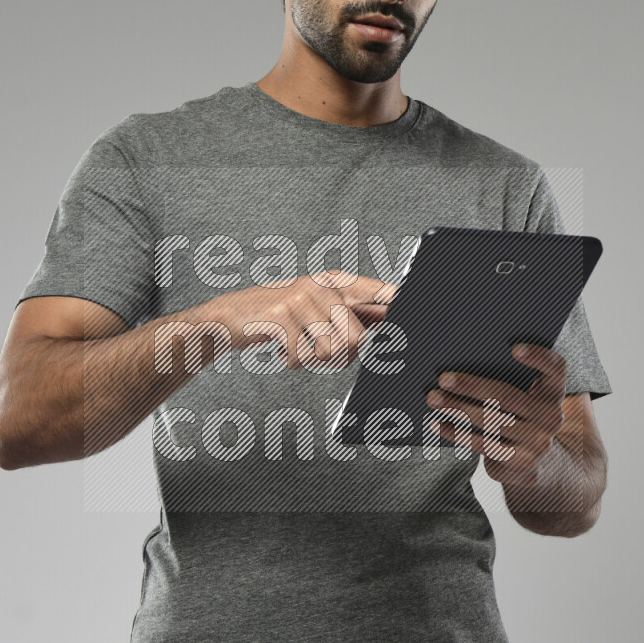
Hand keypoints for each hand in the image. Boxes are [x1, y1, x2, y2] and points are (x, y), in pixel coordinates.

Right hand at [206, 269, 395, 370]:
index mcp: (336, 282)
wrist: (228, 317)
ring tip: (296, 344)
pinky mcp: (282, 315)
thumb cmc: (278, 317)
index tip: (415, 310)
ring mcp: (302, 298)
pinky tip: (280, 344)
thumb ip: (351, 316)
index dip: (398, 304)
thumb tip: (389, 323)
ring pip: (330, 351)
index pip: (379, 292)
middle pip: (356, 340)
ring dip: (312, 359)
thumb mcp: (315, 310)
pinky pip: (303, 357)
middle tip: (316, 350)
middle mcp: (322, 286)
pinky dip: (290, 360)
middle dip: (338, 357)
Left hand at [424, 342, 567, 486]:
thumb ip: (510, 378)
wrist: (535, 463)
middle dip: (471, 386)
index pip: (555, 368)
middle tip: (443, 378)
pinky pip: (483, 444)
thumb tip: (462, 359)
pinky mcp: (520, 461)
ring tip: (433, 399)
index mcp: (553, 392)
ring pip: (491, 421)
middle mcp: (551, 416)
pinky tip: (438, 423)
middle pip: (508, 396)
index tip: (513, 348)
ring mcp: (537, 441)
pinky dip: (457, 432)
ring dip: (458, 408)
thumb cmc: (519, 417)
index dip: (537, 356)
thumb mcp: (525, 397)